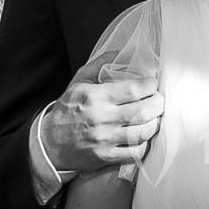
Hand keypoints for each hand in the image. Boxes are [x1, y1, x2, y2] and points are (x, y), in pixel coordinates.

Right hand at [40, 52, 164, 172]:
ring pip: (143, 132)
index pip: (134, 89)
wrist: (50, 143)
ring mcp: (105, 139)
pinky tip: (143, 136)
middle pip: (143, 110)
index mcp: (95, 97)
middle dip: (158, 103)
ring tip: (154, 117)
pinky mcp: (106, 156)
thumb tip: (120, 51)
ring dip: (154, 123)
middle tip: (159, 100)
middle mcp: (101, 118)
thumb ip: (99, 64)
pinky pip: (136, 152)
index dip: (150, 85)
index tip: (152, 83)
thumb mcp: (78, 82)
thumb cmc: (67, 110)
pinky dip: (145, 144)